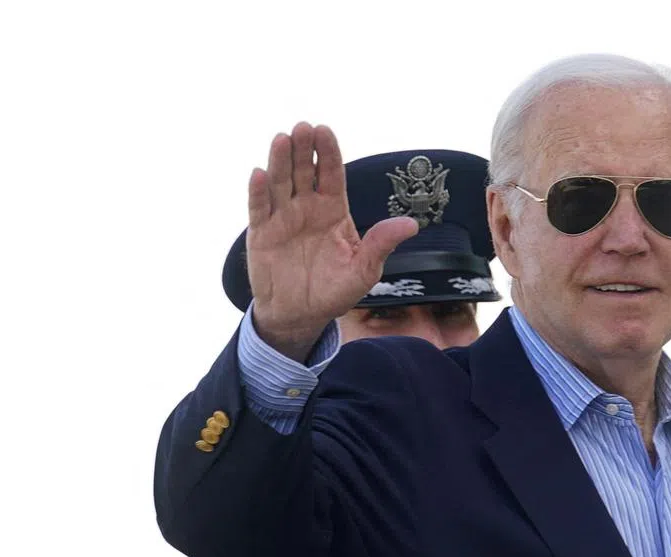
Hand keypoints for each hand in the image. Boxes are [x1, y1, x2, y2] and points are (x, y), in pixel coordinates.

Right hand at [246, 122, 417, 361]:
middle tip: (303, 127)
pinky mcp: (262, 233)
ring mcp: (283, 217)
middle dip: (303, 149)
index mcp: (333, 210)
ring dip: (279, 161)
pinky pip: (259, 209)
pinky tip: (260, 174)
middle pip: (304, 171)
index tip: (325, 130)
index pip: (331, 174)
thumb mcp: (364, 271)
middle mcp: (307, 207)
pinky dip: (259, 192)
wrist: (301, 315)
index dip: (327, 153)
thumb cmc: (335, 290)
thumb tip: (411, 225)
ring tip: (281, 139)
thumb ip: (381, 244)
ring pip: (280, 183)